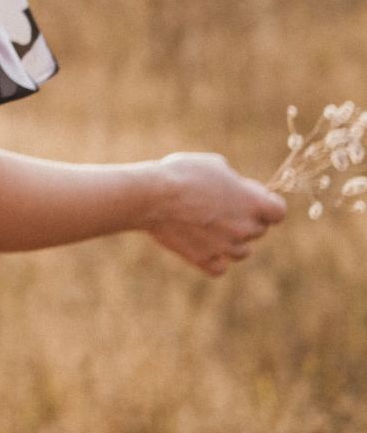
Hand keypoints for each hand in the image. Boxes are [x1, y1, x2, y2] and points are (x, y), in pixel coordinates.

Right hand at [142, 151, 286, 275]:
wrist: (154, 196)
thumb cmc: (185, 174)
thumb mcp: (216, 165)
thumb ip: (235, 182)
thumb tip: (238, 191)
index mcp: (253, 204)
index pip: (278, 212)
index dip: (267, 204)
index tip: (250, 197)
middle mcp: (245, 229)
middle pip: (259, 230)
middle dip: (246, 219)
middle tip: (219, 205)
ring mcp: (225, 248)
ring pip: (241, 251)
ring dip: (231, 240)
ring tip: (207, 224)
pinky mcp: (204, 260)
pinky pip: (219, 267)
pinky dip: (213, 259)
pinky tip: (200, 244)